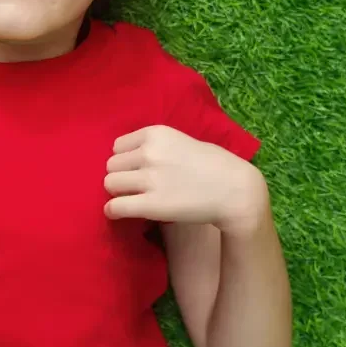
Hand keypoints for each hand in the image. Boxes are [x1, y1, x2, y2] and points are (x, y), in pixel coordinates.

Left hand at [104, 125, 267, 233]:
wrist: (235, 190)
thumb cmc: (214, 165)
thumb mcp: (182, 141)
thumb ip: (157, 146)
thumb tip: (131, 158)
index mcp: (156, 133)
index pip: (118, 146)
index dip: (126, 160)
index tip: (136, 170)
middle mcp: (149, 152)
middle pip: (111, 165)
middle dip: (121, 176)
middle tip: (135, 187)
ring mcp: (149, 178)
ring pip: (110, 184)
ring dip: (117, 193)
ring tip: (130, 199)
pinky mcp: (151, 204)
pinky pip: (115, 206)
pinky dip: (113, 211)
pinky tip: (118, 213)